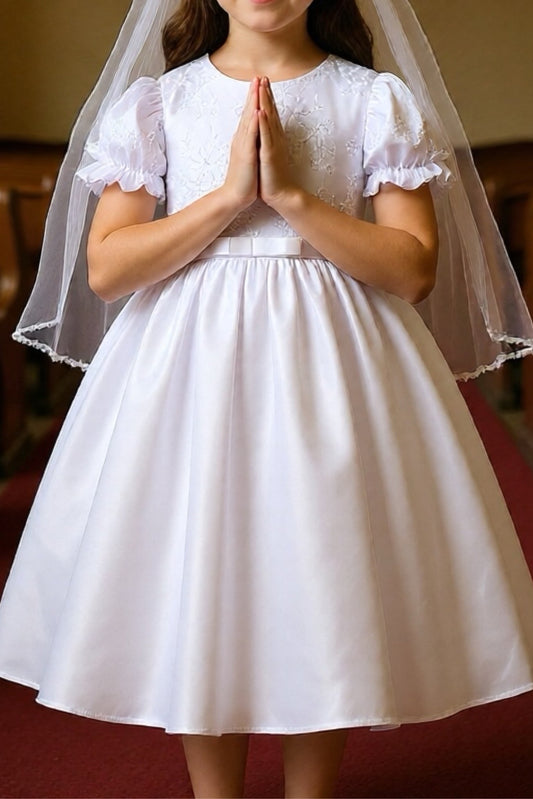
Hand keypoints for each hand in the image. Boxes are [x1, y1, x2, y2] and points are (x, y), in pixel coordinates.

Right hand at [223, 78, 259, 211]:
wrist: (234, 196)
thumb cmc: (243, 180)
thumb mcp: (248, 158)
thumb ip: (250, 145)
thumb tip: (253, 137)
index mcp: (244, 140)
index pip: (249, 116)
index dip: (254, 100)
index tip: (260, 85)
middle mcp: (242, 139)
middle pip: (248, 112)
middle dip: (254, 94)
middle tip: (258, 76)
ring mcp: (243, 145)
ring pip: (248, 119)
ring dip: (253, 101)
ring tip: (257, 85)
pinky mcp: (246, 154)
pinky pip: (250, 135)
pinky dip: (253, 122)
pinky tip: (256, 110)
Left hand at [257, 77, 296, 208]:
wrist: (281, 195)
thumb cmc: (273, 177)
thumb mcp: (268, 155)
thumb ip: (267, 142)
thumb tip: (264, 133)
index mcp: (273, 138)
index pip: (270, 114)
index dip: (266, 97)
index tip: (262, 82)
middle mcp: (275, 139)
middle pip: (271, 112)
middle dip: (266, 93)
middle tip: (263, 76)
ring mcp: (273, 146)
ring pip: (269, 120)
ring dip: (265, 102)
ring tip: (262, 86)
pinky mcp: (269, 155)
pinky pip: (266, 137)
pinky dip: (263, 124)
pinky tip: (260, 111)